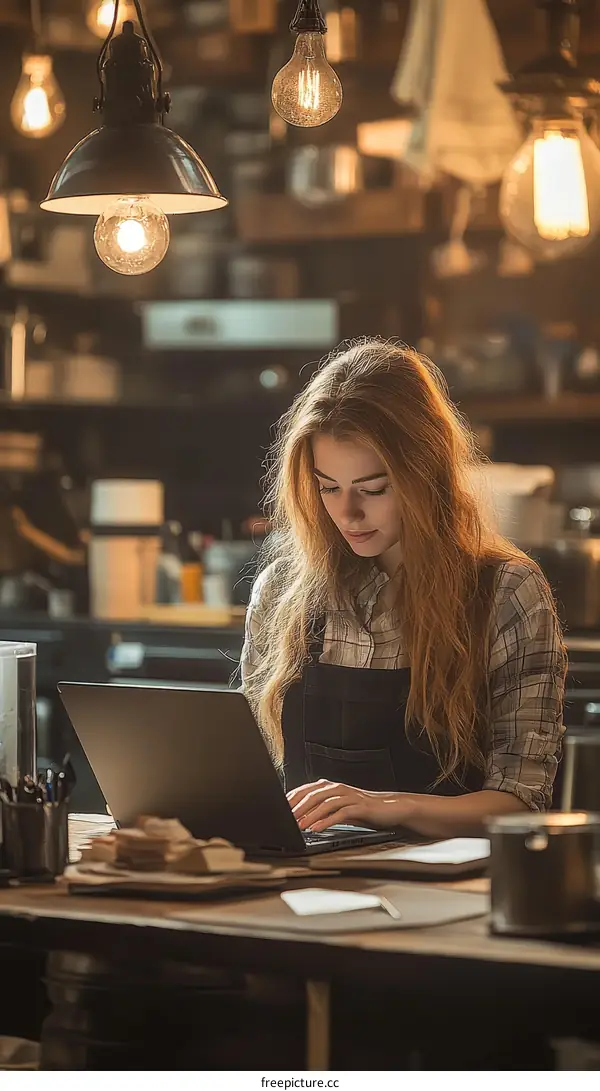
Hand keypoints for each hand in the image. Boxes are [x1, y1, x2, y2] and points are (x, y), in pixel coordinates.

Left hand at [286, 779, 403, 831]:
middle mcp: (338, 788)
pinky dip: (327, 821)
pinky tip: (317, 828)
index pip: (306, 790)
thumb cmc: (363, 809)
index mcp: (331, 786)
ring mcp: (349, 796)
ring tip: (299, 826)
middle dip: (298, 807)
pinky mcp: (359, 806)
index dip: (291, 799)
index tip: (279, 809)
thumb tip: (301, 818)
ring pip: (325, 803)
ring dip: (310, 815)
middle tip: (286, 819)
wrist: (390, 807)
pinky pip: (340, 813)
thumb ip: (322, 809)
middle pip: (313, 795)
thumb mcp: (339, 807)